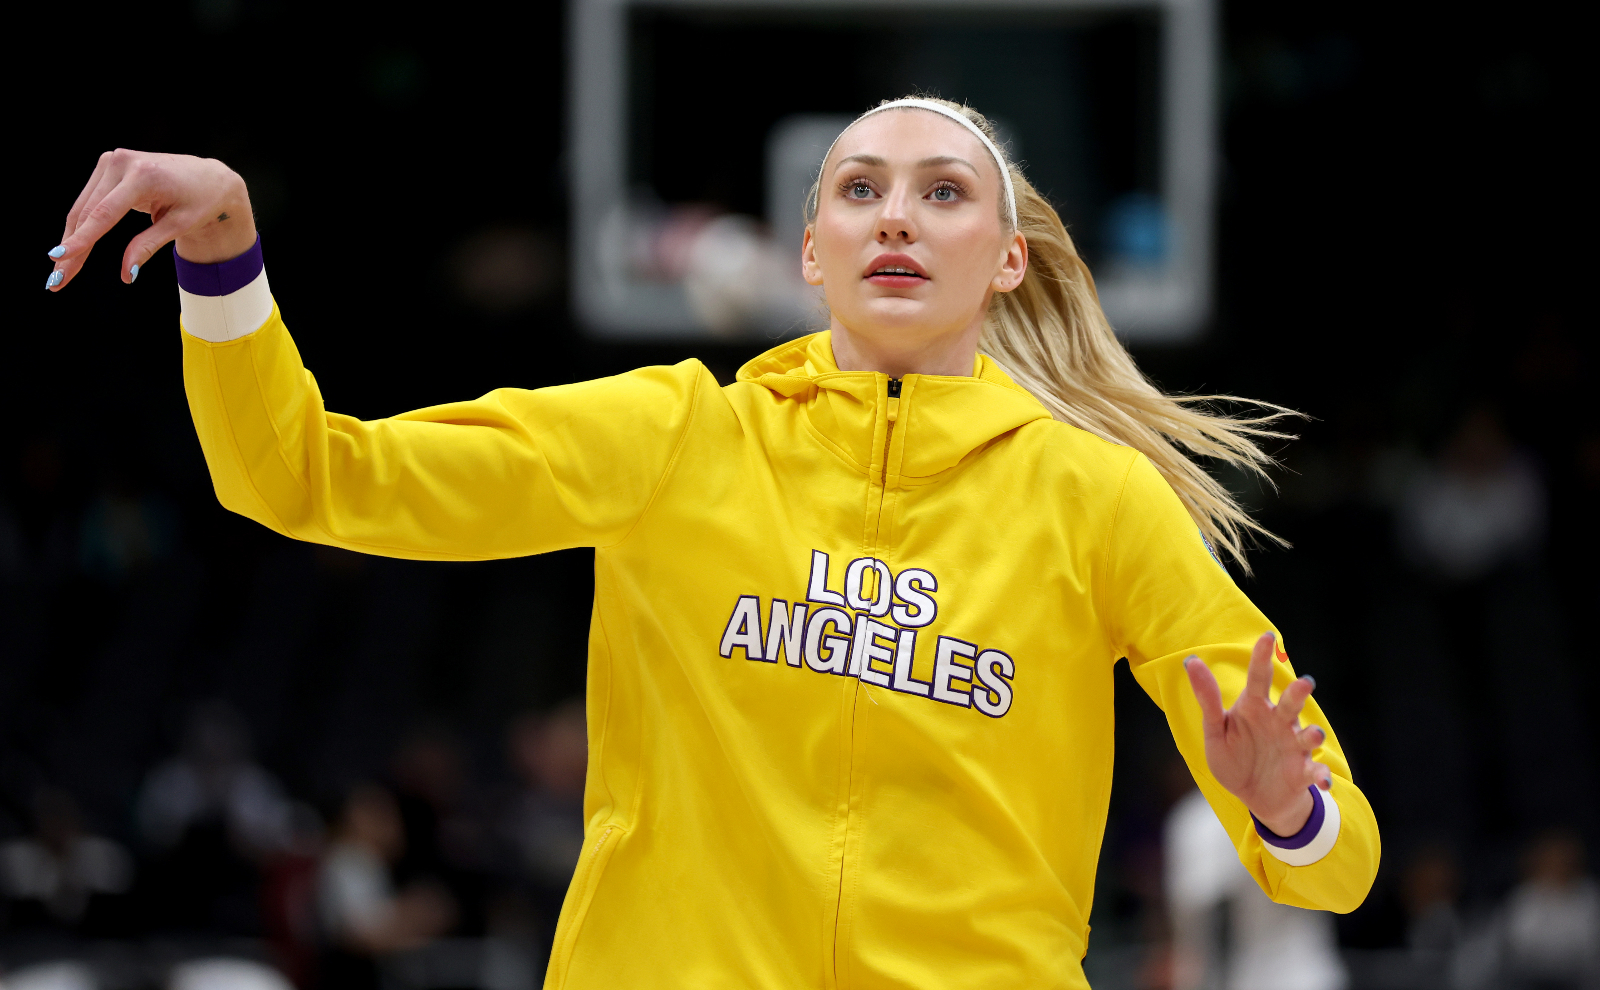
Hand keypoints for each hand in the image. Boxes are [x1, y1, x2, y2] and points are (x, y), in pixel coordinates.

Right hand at [46, 149, 256, 291]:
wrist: (208, 177)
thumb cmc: (199, 202)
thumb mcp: (179, 226)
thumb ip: (149, 246)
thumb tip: (127, 274)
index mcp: (143, 176)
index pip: (105, 213)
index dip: (82, 238)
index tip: (59, 257)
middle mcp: (122, 163)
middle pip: (89, 213)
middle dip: (72, 248)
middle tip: (56, 280)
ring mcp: (112, 161)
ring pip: (83, 208)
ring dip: (71, 240)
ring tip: (61, 272)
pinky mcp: (108, 166)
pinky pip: (90, 201)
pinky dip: (81, 225)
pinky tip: (72, 248)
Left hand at [1184, 632, 1330, 836]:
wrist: (1254, 797)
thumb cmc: (1234, 758)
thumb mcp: (1215, 730)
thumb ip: (1207, 699)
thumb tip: (1191, 661)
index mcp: (1255, 708)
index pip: (1259, 678)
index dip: (1262, 658)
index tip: (1267, 637)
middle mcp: (1279, 722)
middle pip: (1291, 703)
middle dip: (1298, 694)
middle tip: (1304, 683)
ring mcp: (1294, 747)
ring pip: (1309, 735)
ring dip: (1313, 735)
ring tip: (1314, 735)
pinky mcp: (1304, 773)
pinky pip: (1316, 771)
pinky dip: (1321, 775)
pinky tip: (1322, 780)